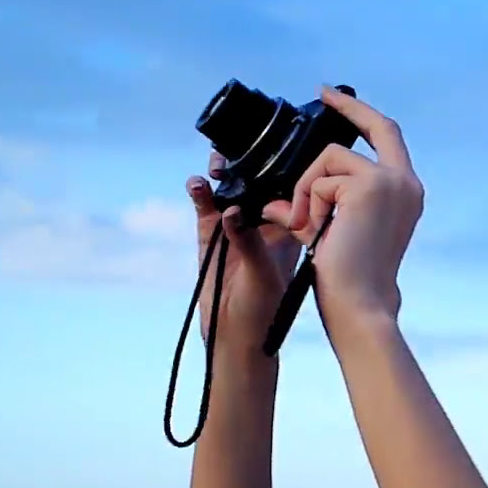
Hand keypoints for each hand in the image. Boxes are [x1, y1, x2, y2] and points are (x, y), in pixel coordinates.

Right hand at [189, 152, 301, 353]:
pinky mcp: (211, 235)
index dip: (282, 169)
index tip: (272, 151)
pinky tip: (197, 185)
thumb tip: (233, 212)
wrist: (238, 336)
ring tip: (218, 167)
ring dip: (223, 175)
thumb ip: (249, 242)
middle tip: (237, 154)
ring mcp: (237, 227)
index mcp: (290, 228)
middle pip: (257, 183)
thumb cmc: (266, 309)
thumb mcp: (264, 273)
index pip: (289, 189)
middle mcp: (265, 223)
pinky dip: (200, 194)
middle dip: (248, 165)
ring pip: (230, 190)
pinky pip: (206, 207)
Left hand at [260, 86, 424, 330]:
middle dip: (348, 107)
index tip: (335, 98)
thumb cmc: (349, 277)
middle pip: (376, 126)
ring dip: (308, 190)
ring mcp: (390, 182)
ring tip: (308, 226)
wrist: (358, 302)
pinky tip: (316, 230)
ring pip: (331, 158)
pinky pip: (321, 178)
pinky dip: (308, 203)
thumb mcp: (330, 230)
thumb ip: (314, 207)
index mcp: (404, 193)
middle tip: (322, 91)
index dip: (363, 116)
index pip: (388, 139)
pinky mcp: (369, 186)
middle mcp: (406, 183)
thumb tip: (276, 200)